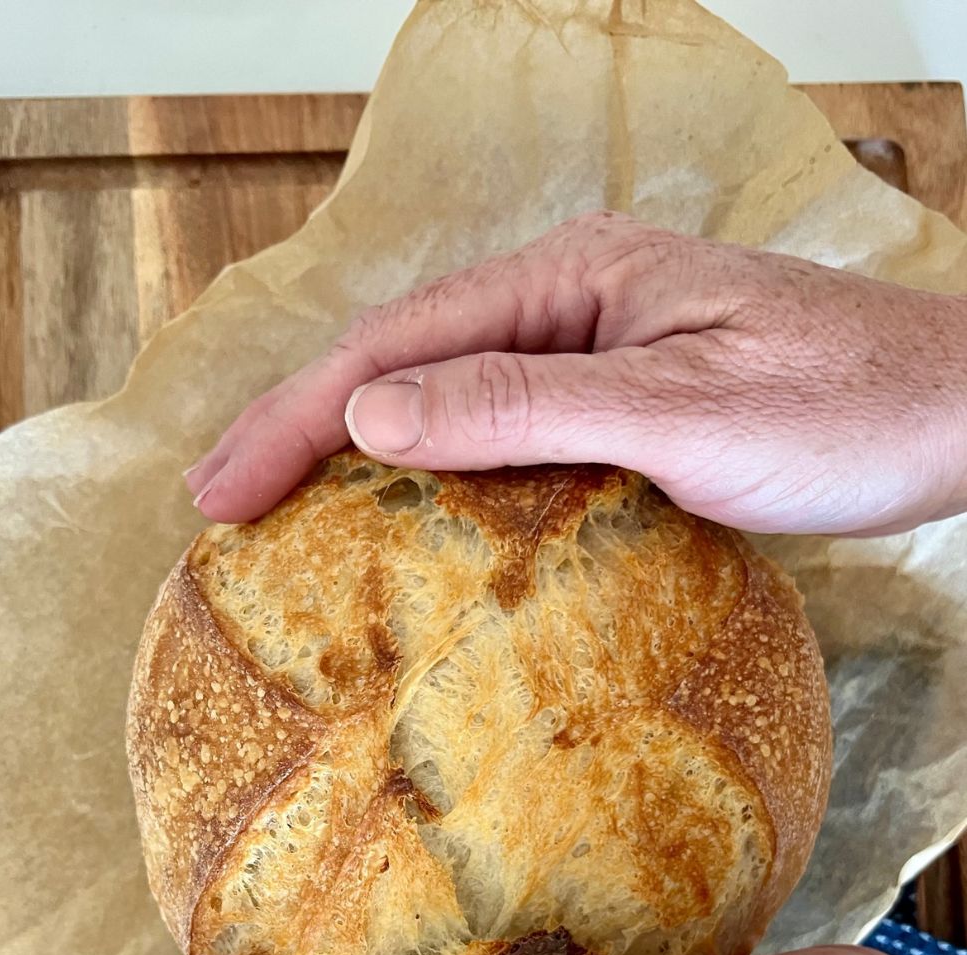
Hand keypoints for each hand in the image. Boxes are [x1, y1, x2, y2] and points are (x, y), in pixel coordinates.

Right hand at [185, 212, 966, 535]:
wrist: (957, 417)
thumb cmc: (842, 411)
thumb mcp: (675, 414)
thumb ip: (523, 406)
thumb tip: (374, 413)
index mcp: (573, 281)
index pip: (397, 347)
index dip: (295, 417)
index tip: (221, 494)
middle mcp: (573, 301)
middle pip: (404, 361)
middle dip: (301, 428)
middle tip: (218, 505)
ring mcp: (598, 351)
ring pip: (448, 396)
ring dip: (357, 452)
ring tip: (280, 511)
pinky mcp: (625, 403)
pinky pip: (504, 433)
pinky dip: (437, 474)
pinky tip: (406, 517)